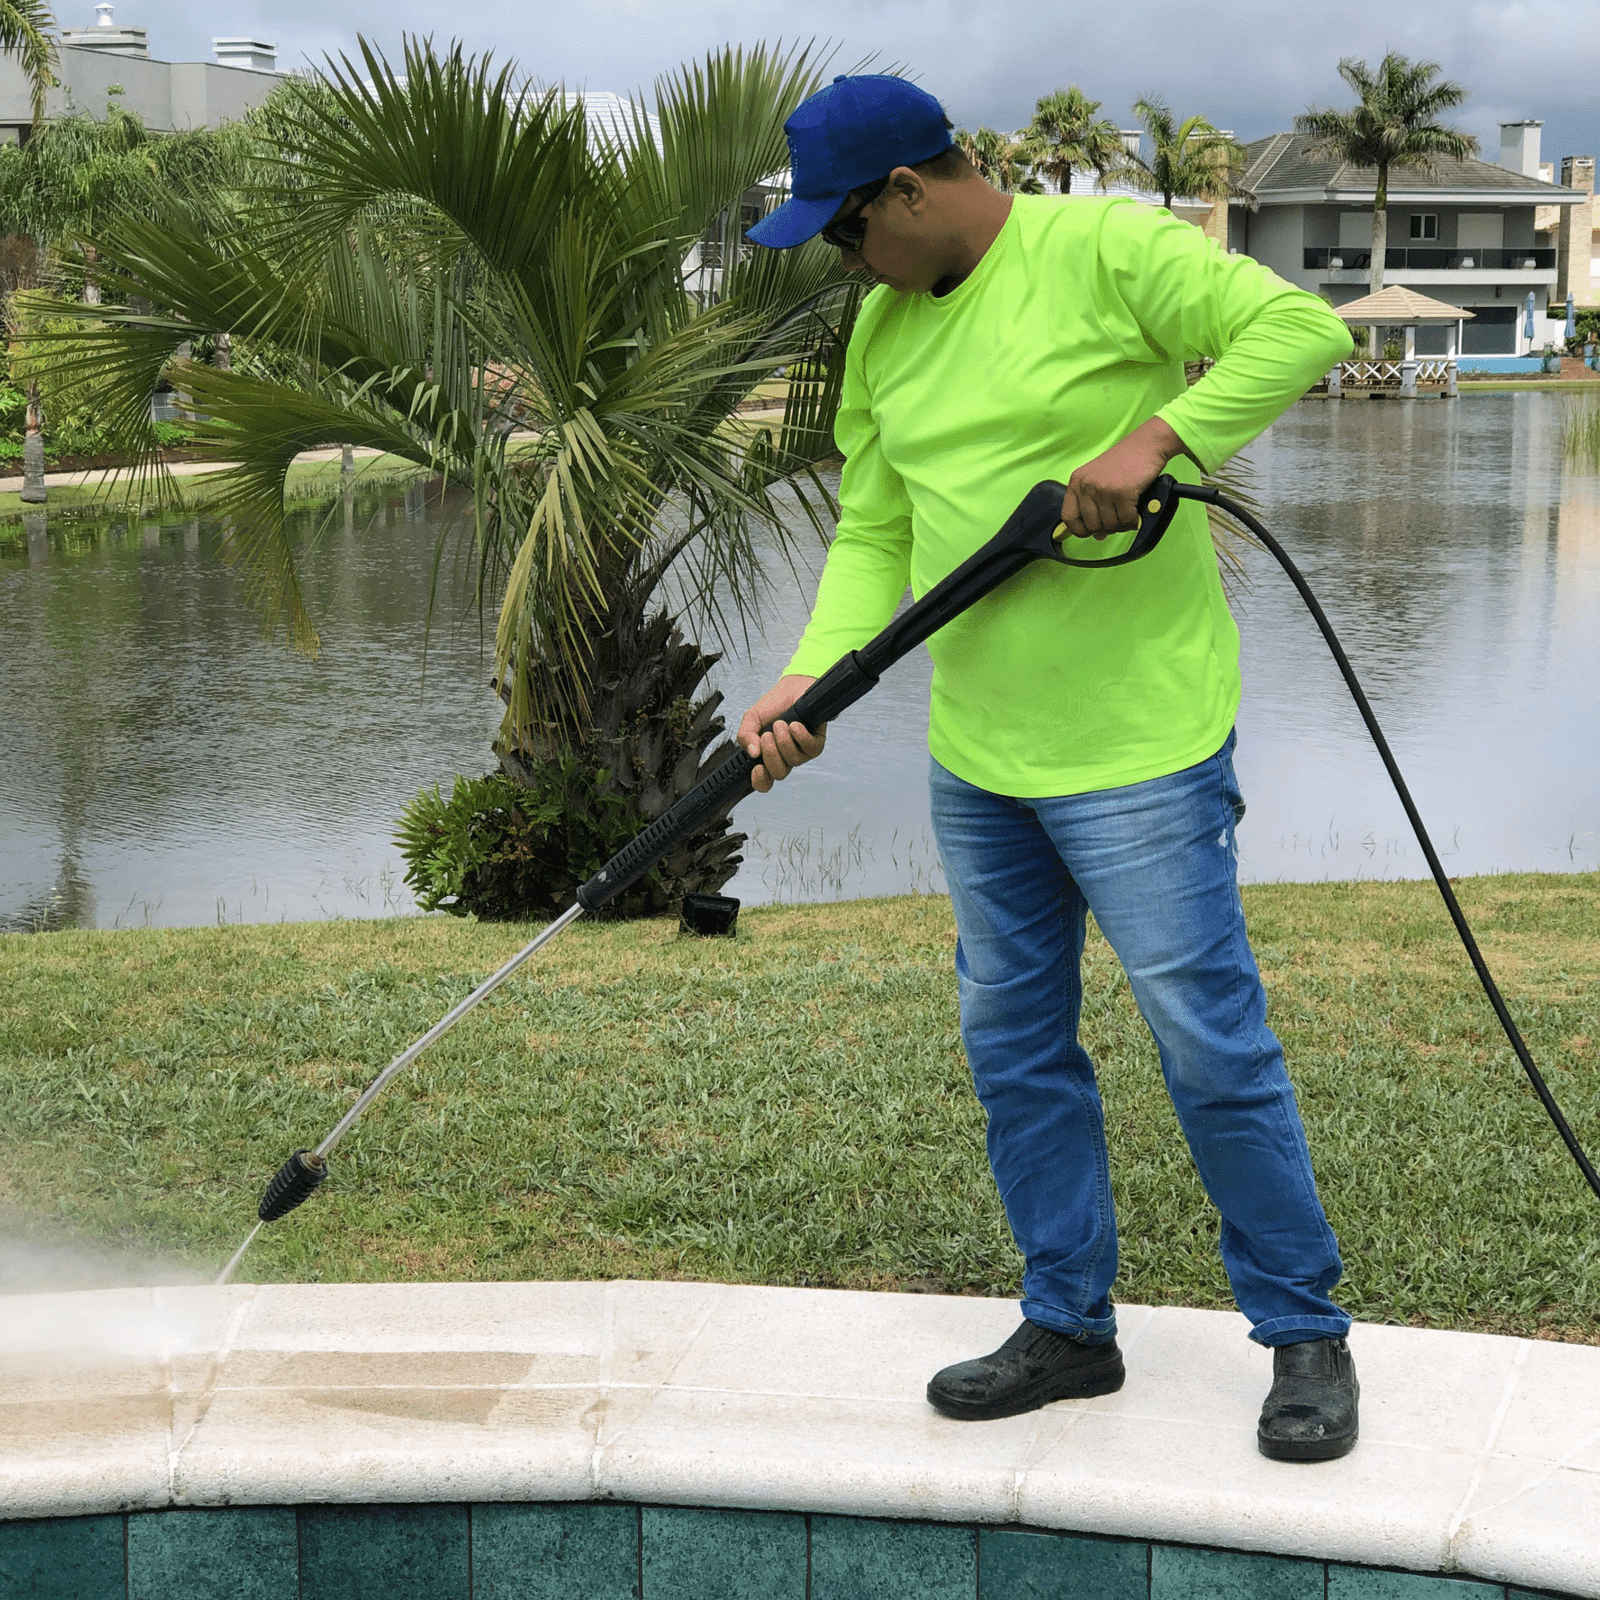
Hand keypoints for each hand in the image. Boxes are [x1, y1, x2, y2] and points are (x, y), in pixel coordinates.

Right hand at [738, 674, 826, 792]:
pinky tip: (795, 725)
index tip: (757, 768)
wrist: (793, 687)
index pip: (764, 781)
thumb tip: (752, 752)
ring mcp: (801, 753)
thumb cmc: (774, 705)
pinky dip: (801, 737)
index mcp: (767, 756)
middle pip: (779, 773)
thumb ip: (745, 735)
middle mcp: (785, 758)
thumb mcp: (752, 718)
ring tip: (781, 723)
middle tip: (768, 735)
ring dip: (784, 741)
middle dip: (771, 755)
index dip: (760, 781)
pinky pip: (810, 749)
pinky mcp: (816, 743)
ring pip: (793, 761)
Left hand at [1060, 416, 1188, 539]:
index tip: (1091, 531)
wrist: (1146, 445)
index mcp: (1077, 482)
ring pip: (1110, 525)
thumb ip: (1094, 506)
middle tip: (1118, 518)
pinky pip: (1126, 520)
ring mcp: (1104, 489)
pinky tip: (1136, 513)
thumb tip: (1098, 535)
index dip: (1079, 530)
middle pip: (1092, 525)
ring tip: (1128, 513)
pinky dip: (1133, 521)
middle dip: (1107, 527)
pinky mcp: (1122, 492)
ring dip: (1122, 524)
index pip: (1068, 517)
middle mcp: (1087, 485)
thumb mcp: (1100, 479)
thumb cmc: (1125, 462)